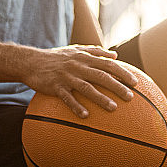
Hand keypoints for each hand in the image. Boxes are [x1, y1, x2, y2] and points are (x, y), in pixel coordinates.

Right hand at [23, 45, 138, 117]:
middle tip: (130, 97)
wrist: (30, 61)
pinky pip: (67, 98)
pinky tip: (85, 116)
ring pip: (86, 87)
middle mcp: (78, 66)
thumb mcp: (76, 50)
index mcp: (85, 58)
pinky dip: (76, 106)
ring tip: (113, 108)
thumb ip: (96, 52)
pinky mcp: (55, 87)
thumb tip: (115, 55)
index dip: (123, 73)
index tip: (136, 82)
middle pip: (101, 76)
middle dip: (117, 86)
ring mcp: (66, 77)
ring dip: (101, 98)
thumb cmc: (57, 58)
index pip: (108, 64)